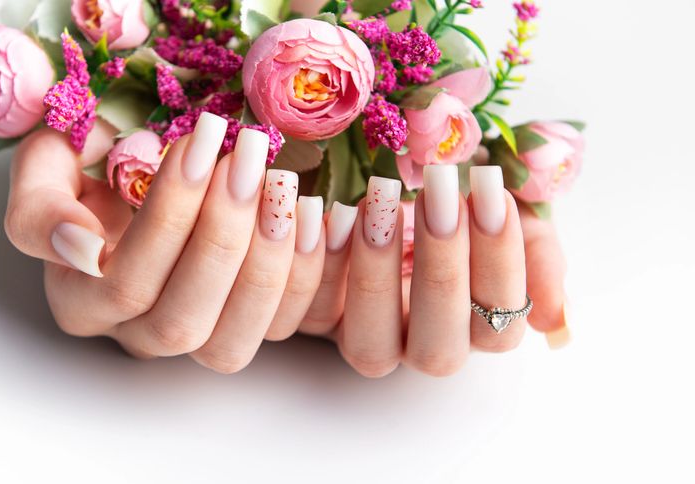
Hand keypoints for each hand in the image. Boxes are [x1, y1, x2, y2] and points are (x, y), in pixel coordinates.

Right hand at [4, 113, 328, 372]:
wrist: (141, 174)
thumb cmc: (95, 165)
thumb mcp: (49, 166)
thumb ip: (42, 207)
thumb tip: (82, 249)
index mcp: (79, 297)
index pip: (119, 283)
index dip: (164, 220)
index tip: (198, 143)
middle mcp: (132, 332)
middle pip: (178, 320)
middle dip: (221, 235)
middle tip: (247, 155)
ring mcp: (190, 340)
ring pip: (227, 343)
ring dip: (265, 262)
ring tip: (280, 182)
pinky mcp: (243, 330)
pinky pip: (278, 330)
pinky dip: (303, 274)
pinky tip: (311, 212)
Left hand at [295, 165, 566, 376]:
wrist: (393, 182)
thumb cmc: (455, 199)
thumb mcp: (505, 213)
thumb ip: (538, 255)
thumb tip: (555, 322)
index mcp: (476, 326)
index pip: (500, 328)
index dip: (500, 268)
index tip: (492, 196)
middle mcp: (423, 343)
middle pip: (439, 349)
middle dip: (442, 271)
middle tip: (440, 197)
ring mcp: (368, 337)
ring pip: (371, 349)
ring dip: (377, 277)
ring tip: (382, 205)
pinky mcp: (317, 318)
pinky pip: (311, 312)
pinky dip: (322, 265)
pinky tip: (334, 214)